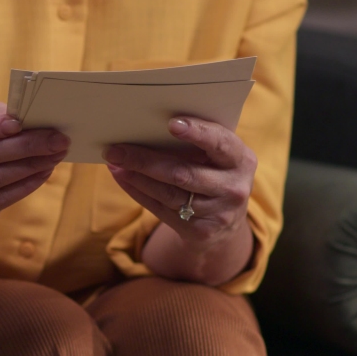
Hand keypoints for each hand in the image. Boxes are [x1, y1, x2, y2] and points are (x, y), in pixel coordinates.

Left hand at [103, 117, 256, 251]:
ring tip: (114, 163)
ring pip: (168, 193)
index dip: (197, 133)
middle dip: (145, 160)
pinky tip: (123, 179)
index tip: (171, 124)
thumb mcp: (218, 154)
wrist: (226, 218)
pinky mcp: (200, 231)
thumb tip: (146, 126)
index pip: (220, 143)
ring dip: (137, 177)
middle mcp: (234, 188)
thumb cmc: (215, 171)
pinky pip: (161, 210)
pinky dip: (138, 192)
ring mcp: (218, 213)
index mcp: (242, 159)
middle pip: (183, 173)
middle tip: (116, 149)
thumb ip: (197, 139)